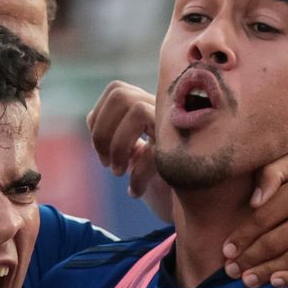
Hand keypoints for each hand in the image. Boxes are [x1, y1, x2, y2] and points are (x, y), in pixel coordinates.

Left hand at [85, 81, 172, 220]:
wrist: (195, 197)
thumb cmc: (160, 173)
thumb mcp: (133, 150)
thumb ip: (112, 130)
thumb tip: (92, 118)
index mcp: (151, 106)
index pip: (116, 90)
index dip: (99, 117)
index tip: (99, 147)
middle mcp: (164, 110)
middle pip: (121, 95)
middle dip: (103, 132)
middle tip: (106, 162)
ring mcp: (177, 125)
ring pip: (138, 111)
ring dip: (118, 146)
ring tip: (118, 172)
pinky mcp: (186, 148)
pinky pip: (154, 153)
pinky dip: (137, 177)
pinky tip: (135, 192)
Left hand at [223, 147, 287, 287]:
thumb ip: (272, 173)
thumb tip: (253, 201)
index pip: (264, 217)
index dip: (242, 236)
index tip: (227, 250)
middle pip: (277, 241)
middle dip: (250, 259)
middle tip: (231, 271)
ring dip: (267, 272)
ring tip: (248, 280)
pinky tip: (277, 281)